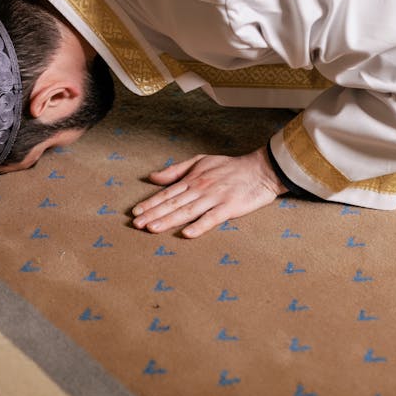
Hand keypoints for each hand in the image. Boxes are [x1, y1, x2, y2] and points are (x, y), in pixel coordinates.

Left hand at [131, 145, 285, 237]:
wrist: (260, 169)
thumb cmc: (229, 167)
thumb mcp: (200, 162)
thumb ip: (176, 171)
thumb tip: (153, 177)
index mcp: (193, 179)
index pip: (167, 193)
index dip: (150, 203)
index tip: (135, 212)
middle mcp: (200, 188)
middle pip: (173, 204)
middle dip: (153, 214)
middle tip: (136, 224)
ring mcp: (215, 198)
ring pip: (187, 211)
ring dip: (169, 220)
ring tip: (152, 228)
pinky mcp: (229, 207)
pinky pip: (212, 218)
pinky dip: (199, 226)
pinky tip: (187, 234)